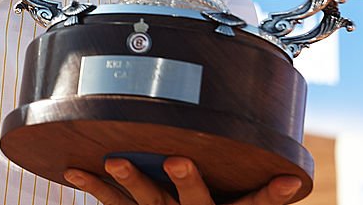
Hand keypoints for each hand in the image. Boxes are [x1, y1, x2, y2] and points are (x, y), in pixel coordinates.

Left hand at [63, 157, 302, 204]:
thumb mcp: (230, 200)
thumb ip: (247, 187)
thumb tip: (286, 163)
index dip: (271, 196)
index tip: (288, 181)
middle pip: (195, 201)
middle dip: (187, 181)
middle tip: (177, 161)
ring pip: (148, 203)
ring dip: (130, 182)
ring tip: (112, 161)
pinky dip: (94, 186)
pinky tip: (74, 169)